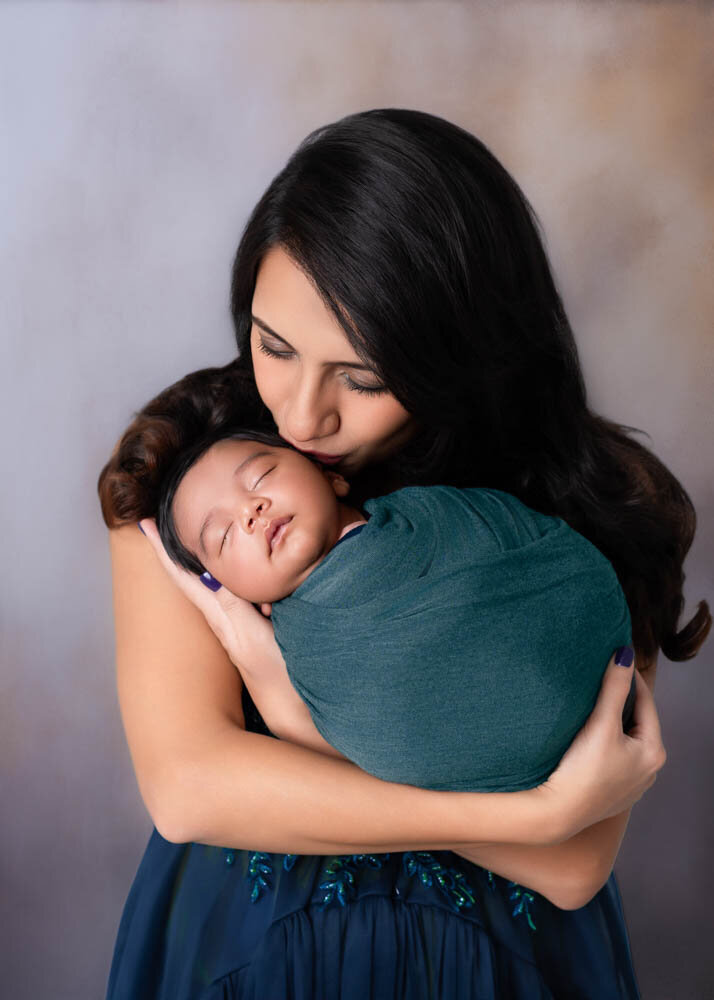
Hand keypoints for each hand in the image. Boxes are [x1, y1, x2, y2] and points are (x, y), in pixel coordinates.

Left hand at [138, 518, 281, 676]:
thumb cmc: (277, 671)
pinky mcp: (253, 630)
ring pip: (214, 582)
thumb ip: (232, 604)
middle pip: (191, 575)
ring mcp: (237, 625)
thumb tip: (207, 573)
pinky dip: (234, 574)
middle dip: (176, 548)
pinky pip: (237, 593)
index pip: (184, 576)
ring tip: (196, 534)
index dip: (163, 550)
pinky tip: (240, 568)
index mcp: (219, 615)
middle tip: (160, 522)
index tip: (144, 523)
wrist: (293, 709)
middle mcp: (222, 618)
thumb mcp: (251, 634)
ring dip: (205, 558)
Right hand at [538, 649, 665, 840]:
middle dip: (622, 701)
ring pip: (625, 741)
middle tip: (602, 680)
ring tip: (593, 706)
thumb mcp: (601, 723)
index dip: (631, 678)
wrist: (557, 812)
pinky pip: (613, 759)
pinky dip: (604, 744)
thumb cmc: (582, 770)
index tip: (616, 659)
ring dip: (612, 724)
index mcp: (653, 751)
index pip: (646, 702)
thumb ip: (614, 687)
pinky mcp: (612, 793)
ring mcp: (631, 785)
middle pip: (637, 723)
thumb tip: (624, 654)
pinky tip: (586, 739)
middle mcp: (648, 770)